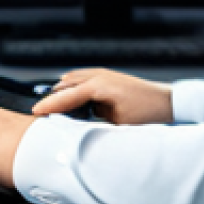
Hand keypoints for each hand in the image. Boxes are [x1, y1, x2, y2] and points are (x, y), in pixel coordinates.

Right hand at [31, 68, 173, 125]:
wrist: (168, 103)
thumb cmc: (148, 115)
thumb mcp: (119, 126)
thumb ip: (94, 124)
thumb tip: (76, 129)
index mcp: (98, 86)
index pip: (67, 95)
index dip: (49, 105)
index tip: (35, 112)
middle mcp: (98, 76)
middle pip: (65, 84)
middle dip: (52, 98)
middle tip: (38, 113)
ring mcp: (103, 74)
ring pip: (72, 80)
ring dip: (62, 92)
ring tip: (50, 108)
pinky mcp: (107, 78)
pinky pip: (82, 80)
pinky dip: (72, 88)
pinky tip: (71, 101)